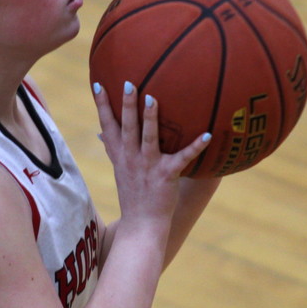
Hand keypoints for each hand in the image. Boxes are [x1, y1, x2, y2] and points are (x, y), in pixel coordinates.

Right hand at [93, 81, 211, 226]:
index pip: (107, 125)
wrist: (142, 224)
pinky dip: (196, 146)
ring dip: (150, 119)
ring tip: (153, 99)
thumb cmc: (133, 194)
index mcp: (120, 155)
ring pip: (148, 139)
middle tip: (128, 83)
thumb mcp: (119, 168)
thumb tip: (100, 132)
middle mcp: (131, 158)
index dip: (102, 105)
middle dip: (127, 105)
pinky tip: (208, 135)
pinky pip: (183, 158)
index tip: (98, 84)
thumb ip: (112, 148)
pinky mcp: (166, 175)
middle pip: (127, 127)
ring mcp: (148, 167)